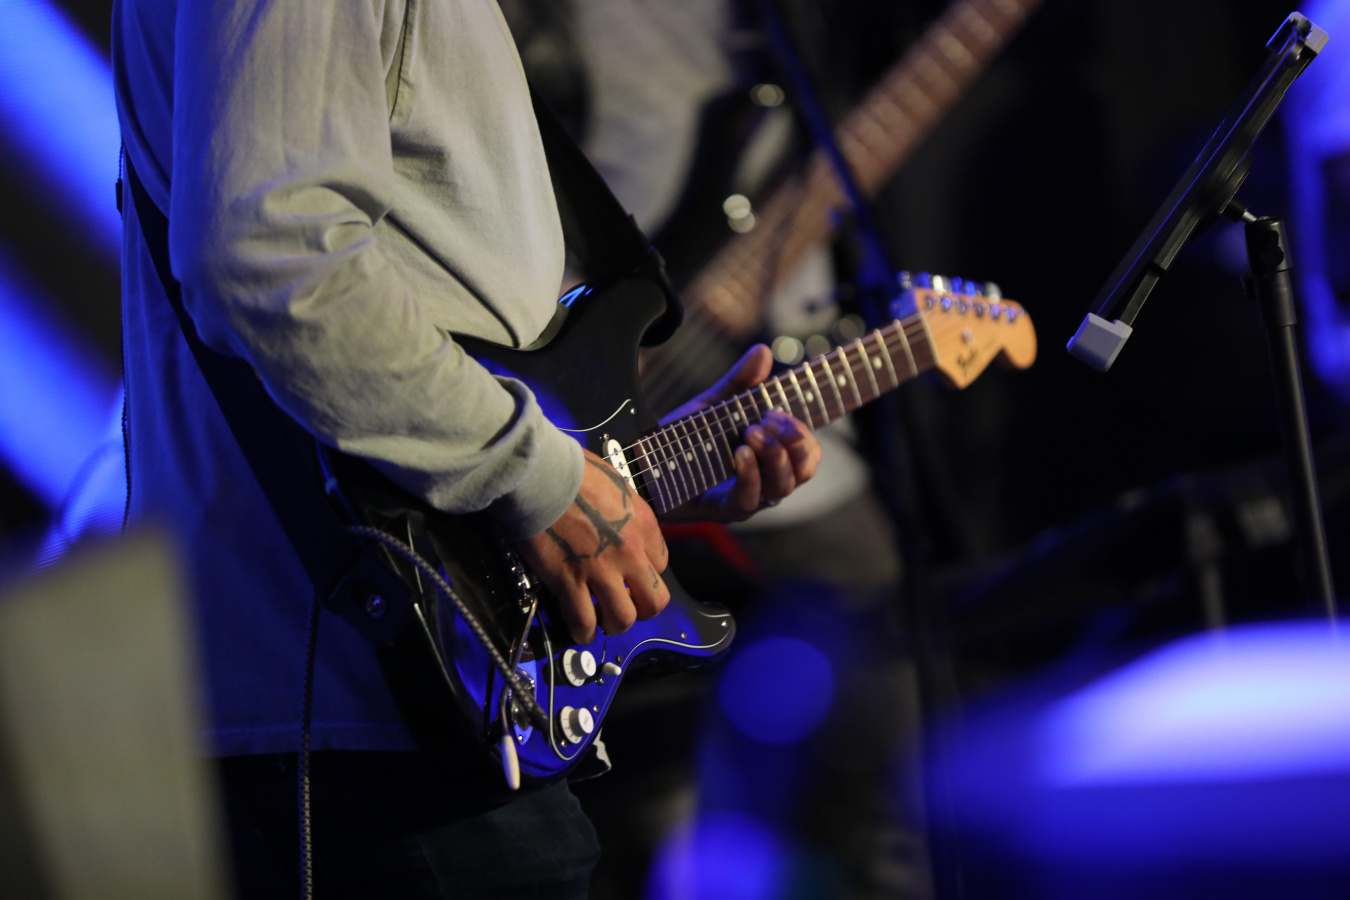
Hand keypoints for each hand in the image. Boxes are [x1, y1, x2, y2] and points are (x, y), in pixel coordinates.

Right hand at [518, 449, 670, 643]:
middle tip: (624, 605)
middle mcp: (630, 552)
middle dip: (641, 609)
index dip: (645, 573)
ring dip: (612, 624)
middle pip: (655, 601)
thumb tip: (620, 525)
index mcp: (644, 524)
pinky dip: (583, 632)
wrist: (540, 474)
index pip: (662, 564)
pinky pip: (583, 621)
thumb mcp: (616, 485)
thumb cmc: (574, 470)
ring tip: (600, 619)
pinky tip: (580, 629)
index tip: (629, 573)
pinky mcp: (569, 582)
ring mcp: (600, 570)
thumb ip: (625, 512)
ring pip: (622, 619)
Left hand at [662, 344, 821, 521]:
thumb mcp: (714, 405)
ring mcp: (748, 498)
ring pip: (782, 487)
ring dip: (774, 456)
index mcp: (771, 457)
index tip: (779, 410)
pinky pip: (749, 500)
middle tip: (769, 419)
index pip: (809, 452)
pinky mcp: (724, 510)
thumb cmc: (685, 439)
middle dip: (795, 442)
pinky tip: (739, 453)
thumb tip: (763, 349)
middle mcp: (766, 480)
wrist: (644, 466)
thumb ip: (740, 381)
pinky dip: (750, 475)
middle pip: (804, 471)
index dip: (804, 433)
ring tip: (751, 432)